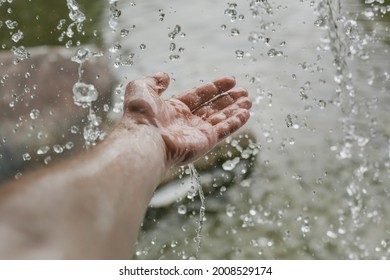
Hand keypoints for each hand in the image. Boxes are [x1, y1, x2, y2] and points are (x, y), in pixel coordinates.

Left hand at [121, 72, 251, 166]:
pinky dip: (235, 122)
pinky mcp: (205, 142)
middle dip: (229, 99)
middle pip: (213, 108)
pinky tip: (246, 114)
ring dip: (235, 109)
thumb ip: (153, 81)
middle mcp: (187, 122)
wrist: (144, 140)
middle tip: (244, 92)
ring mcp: (197, 133)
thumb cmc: (140, 116)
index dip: (215, 88)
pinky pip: (223, 130)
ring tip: (249, 101)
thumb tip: (165, 75)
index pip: (199, 96)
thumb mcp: (141, 89)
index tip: (231, 80)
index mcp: (174, 109)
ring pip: (221, 119)